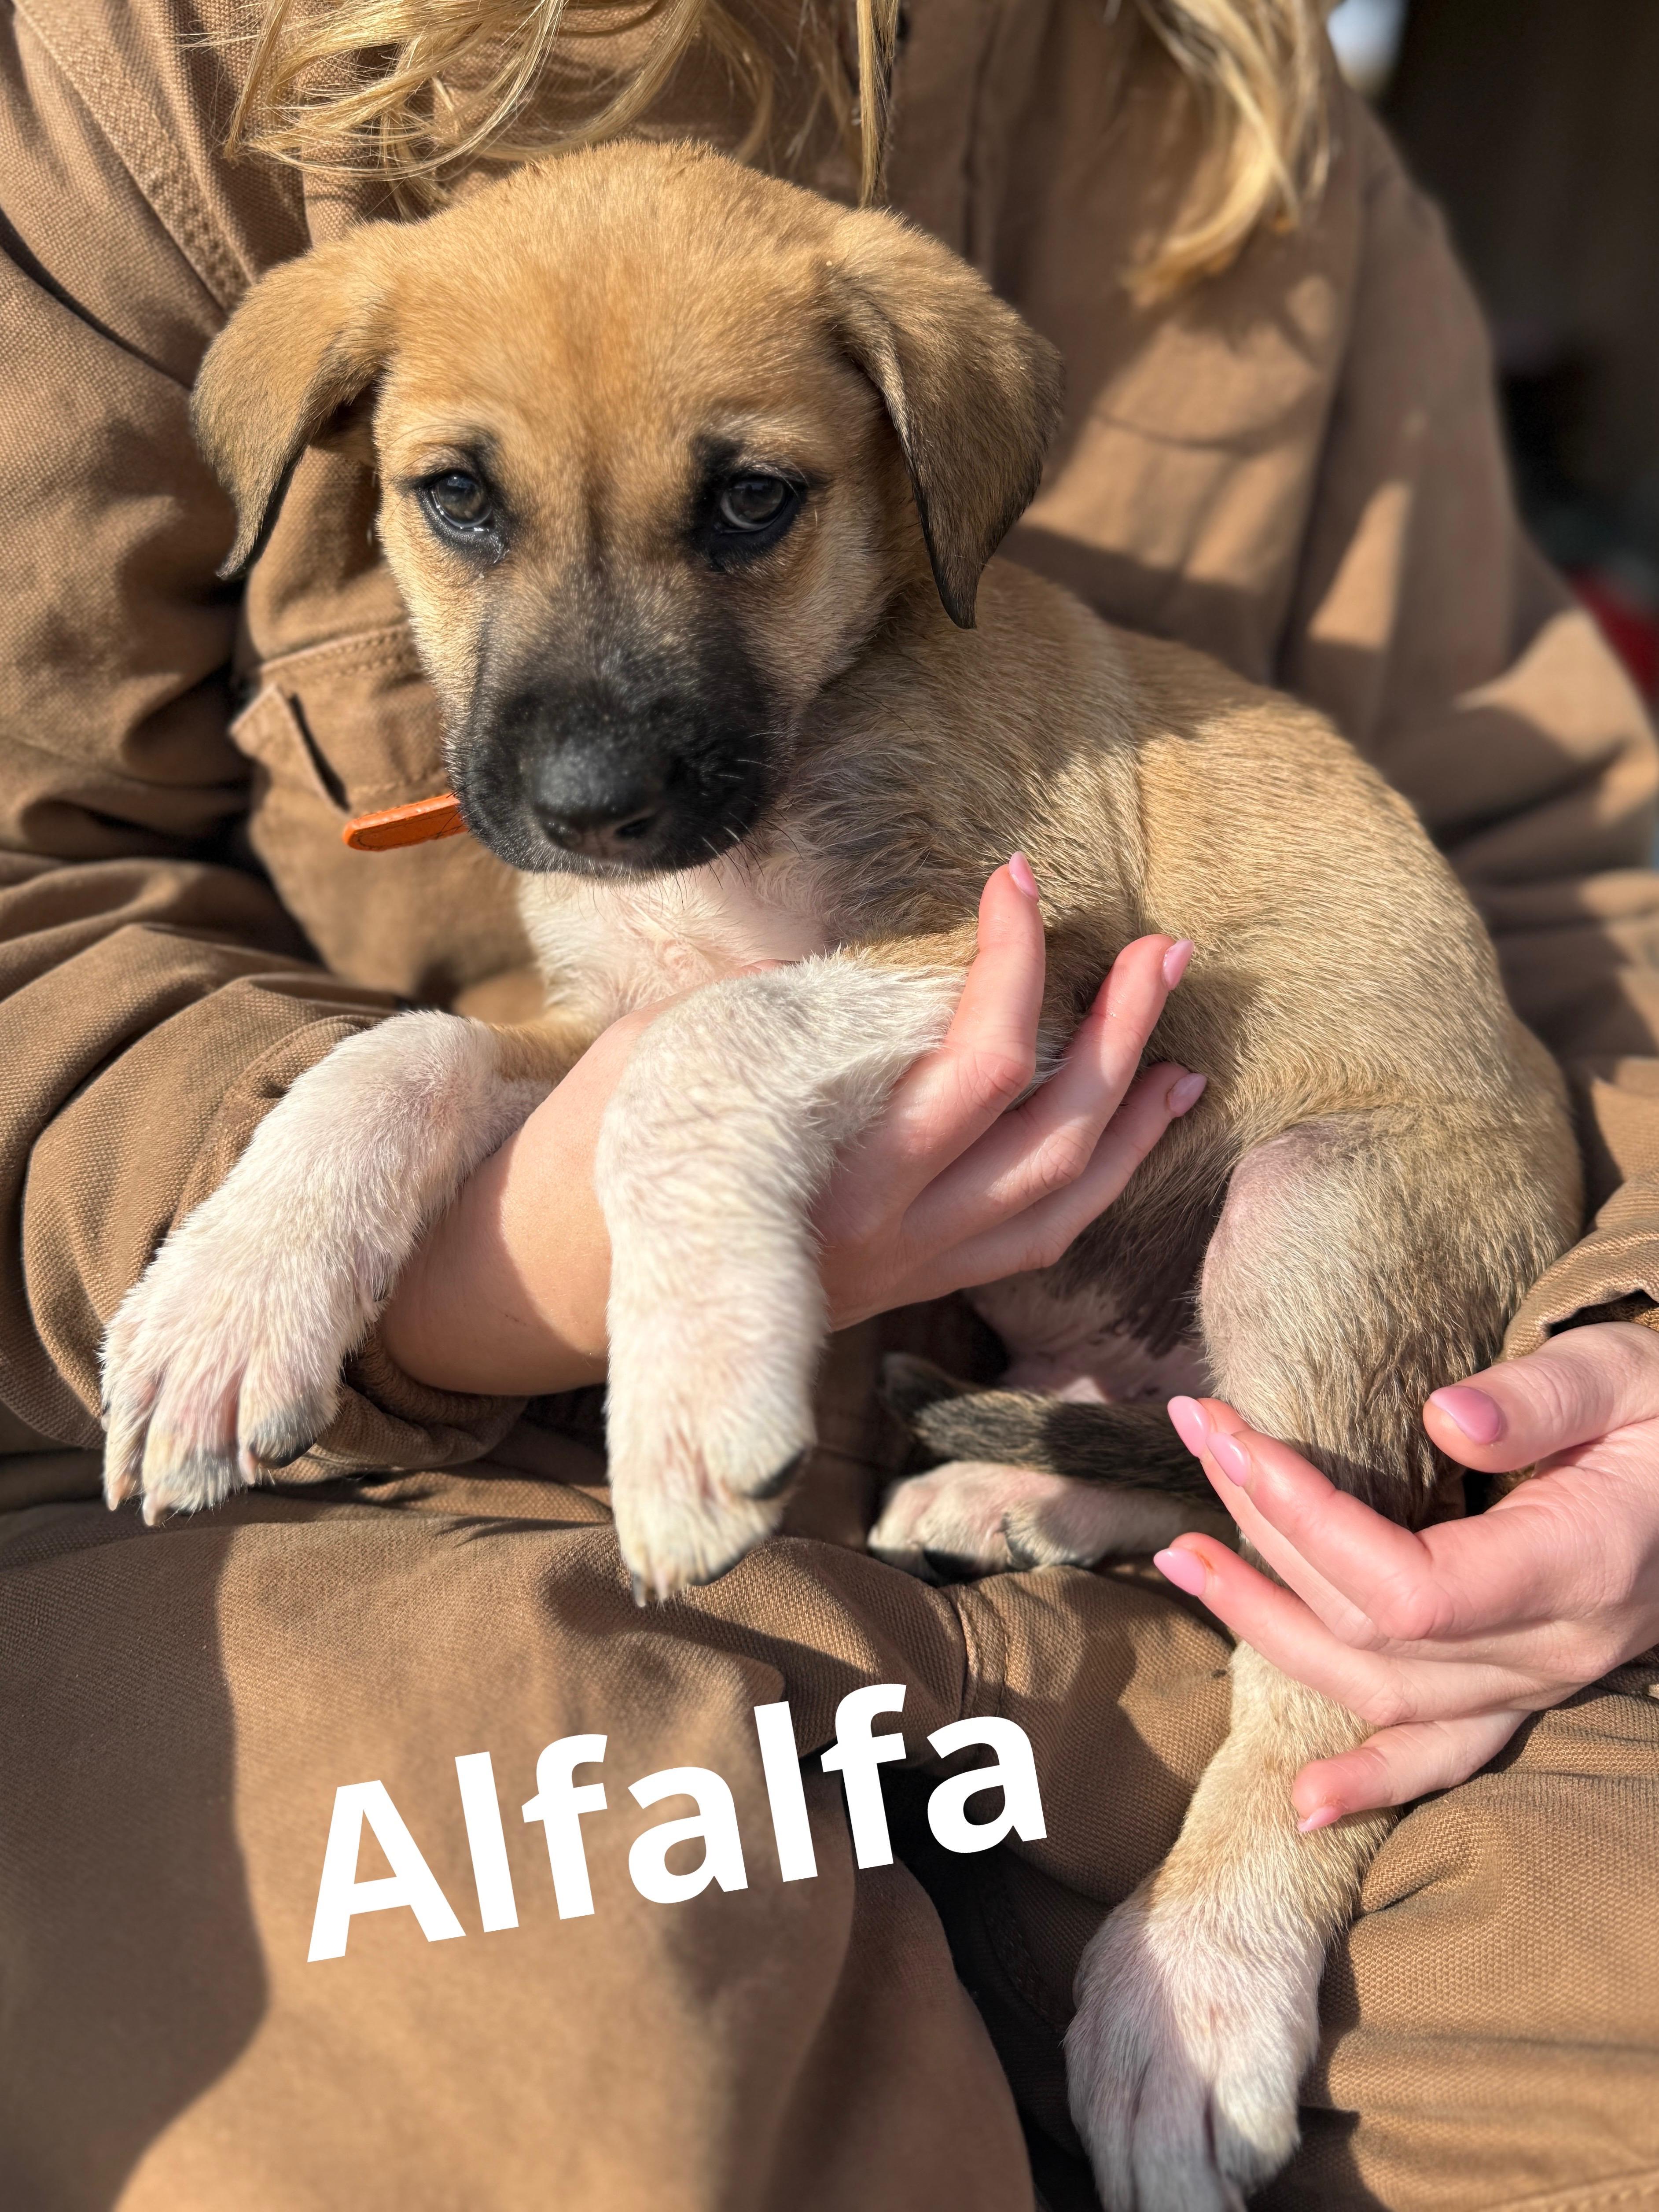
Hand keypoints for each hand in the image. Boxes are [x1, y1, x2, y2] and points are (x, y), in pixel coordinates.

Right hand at [382, 856, 1205, 1394]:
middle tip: (1159, 947)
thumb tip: (896, 949)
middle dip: (1120, 1030)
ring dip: (1136, 1109)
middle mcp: (891, 1232)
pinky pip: (1041, 1236)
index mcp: (836, 1166)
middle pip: (1054, 1130)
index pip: (980, 1062)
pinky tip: (1143, 1118)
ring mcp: (910, 1269)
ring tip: (1179, 1033)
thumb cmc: (622, 1130)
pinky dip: (1106, 1174)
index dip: (1017, 959)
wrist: (568, 1265)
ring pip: (1068, 1195)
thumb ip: (804, 1006)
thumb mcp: (694, 1042)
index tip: (1015, 875)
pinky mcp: (913, 1286)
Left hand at [1153, 1324, 1658, 1827]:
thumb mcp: (1631, 1375)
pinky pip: (1444, 1755)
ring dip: (1269, 1632)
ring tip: (1182, 1559)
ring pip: (1380, 1692)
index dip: (1308, 1523)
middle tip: (1199, 1437)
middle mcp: (1554, 1646)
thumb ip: (1545, 1397)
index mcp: (1579, 1567)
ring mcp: (1539, 1682)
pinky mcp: (1526, 1690)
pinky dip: (1373, 1782)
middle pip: (1372, 1628)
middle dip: (1265, 1536)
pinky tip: (1300, 1803)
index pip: (1410, 1585)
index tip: (1237, 1439)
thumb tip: (1446, 1418)